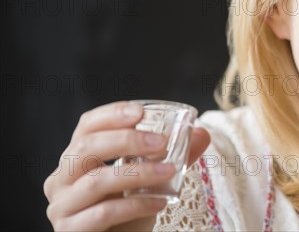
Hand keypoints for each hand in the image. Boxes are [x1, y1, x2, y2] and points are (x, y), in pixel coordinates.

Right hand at [44, 101, 209, 230]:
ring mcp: (62, 206)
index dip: (111, 115)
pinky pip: (103, 213)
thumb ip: (176, 155)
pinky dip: (135, 205)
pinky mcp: (70, 231)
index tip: (140, 113)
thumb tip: (202, 133)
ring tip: (169, 171)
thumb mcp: (153, 178)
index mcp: (78, 157)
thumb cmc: (130, 209)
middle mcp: (61, 178)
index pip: (86, 126)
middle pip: (86, 148)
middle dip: (126, 140)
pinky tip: (160, 202)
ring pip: (96, 182)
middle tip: (161, 142)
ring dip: (138, 173)